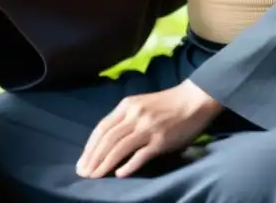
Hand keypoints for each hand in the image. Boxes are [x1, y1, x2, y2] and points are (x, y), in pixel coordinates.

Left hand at [76, 80, 222, 178]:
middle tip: (83, 173)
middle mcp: (134, 115)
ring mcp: (147, 127)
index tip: (82, 161)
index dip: (90, 146)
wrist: (194, 99)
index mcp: (126, 105)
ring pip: (119, 147)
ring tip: (95, 176)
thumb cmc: (166, 104)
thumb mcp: (141, 105)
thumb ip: (125, 119)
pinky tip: (120, 174)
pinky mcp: (161, 139)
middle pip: (107, 139)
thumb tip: (107, 142)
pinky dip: (129, 165)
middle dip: (93, 158)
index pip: (101, 128)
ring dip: (105, 164)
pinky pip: (141, 154)